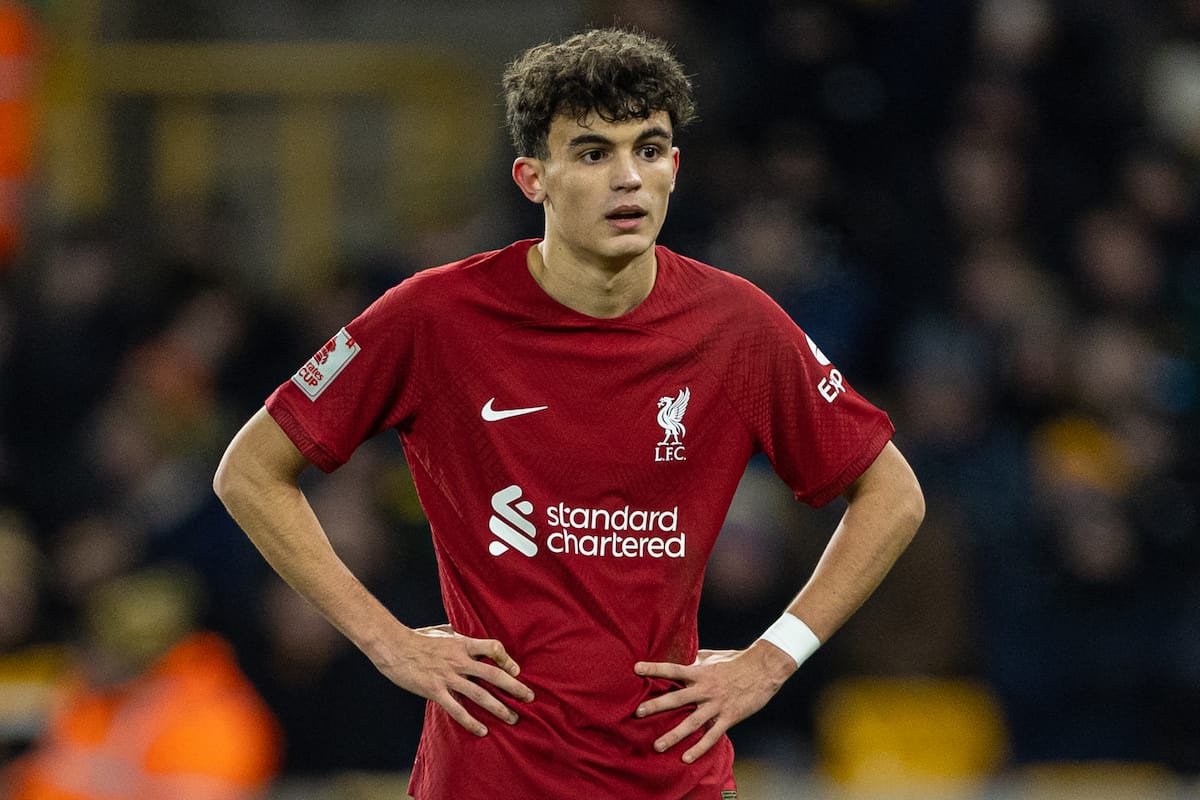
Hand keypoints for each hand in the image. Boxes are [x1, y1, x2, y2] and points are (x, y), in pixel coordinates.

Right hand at [373, 623, 534, 736]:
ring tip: (513, 718)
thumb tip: (470, 633)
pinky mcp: (435, 691)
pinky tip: (482, 730)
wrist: (393, 646)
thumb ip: (459, 634)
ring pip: (480, 695)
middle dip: (514, 688)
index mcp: (463, 644)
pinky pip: (457, 709)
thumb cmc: (418, 637)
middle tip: (530, 698)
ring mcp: (448, 677)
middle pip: (494, 674)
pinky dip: (471, 721)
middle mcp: (459, 661)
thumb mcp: (443, 631)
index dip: (508, 659)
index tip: (516, 670)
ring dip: (499, 708)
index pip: (493, 649)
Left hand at [633, 642, 794, 762]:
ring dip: (674, 734)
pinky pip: (712, 735)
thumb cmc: (737, 660)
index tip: (636, 669)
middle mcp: (706, 689)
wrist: (764, 669)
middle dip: (657, 705)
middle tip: (638, 713)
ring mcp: (717, 704)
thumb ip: (696, 660)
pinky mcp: (729, 717)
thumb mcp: (713, 657)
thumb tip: (684, 659)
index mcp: (700, 672)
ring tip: (657, 746)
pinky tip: (686, 758)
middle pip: (677, 698)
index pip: (673, 669)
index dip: (654, 668)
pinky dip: (699, 748)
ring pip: (691, 722)